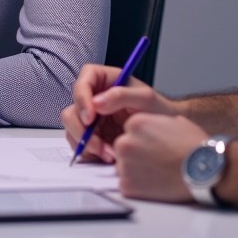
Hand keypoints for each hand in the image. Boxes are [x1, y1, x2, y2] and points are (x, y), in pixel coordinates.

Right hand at [60, 63, 175, 162]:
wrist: (165, 133)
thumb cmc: (159, 110)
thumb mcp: (145, 98)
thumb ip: (121, 95)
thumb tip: (96, 103)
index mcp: (103, 81)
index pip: (82, 83)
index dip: (81, 99)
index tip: (90, 117)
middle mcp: (93, 99)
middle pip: (72, 111)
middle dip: (81, 130)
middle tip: (97, 144)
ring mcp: (91, 119)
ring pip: (73, 130)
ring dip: (87, 144)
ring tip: (109, 154)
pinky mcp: (93, 136)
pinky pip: (81, 145)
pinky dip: (90, 153)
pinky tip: (108, 156)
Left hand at [112, 113, 204, 201]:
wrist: (203, 171)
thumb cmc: (194, 146)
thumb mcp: (175, 122)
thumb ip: (156, 123)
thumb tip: (154, 129)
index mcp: (135, 123)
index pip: (130, 130)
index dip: (143, 139)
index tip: (155, 147)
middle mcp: (125, 142)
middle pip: (123, 148)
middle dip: (136, 154)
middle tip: (156, 161)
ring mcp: (124, 165)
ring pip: (124, 166)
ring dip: (136, 170)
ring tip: (158, 173)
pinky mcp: (127, 185)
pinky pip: (127, 185)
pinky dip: (138, 186)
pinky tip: (155, 184)